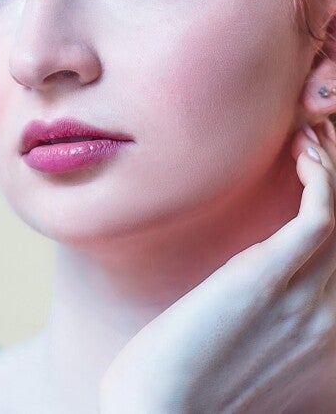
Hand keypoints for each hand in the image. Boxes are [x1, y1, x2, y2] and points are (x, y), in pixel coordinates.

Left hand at [99, 122, 335, 413]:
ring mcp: (316, 303)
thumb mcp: (260, 357)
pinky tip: (303, 151)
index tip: (327, 170)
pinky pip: (321, 213)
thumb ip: (287, 325)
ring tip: (311, 133)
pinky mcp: (274, 278)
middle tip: (323, 136)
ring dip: (334, 161)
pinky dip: (322, 175)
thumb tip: (279, 282)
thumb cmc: (197, 386)